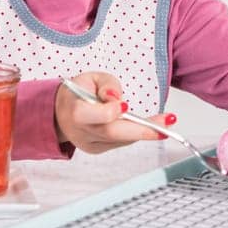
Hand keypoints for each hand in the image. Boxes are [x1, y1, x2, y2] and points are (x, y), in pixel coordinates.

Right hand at [54, 72, 175, 154]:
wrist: (59, 112)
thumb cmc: (77, 92)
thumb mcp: (91, 78)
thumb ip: (106, 85)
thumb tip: (116, 99)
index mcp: (75, 111)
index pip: (92, 116)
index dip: (108, 112)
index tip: (125, 106)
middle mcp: (81, 131)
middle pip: (113, 133)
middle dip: (142, 128)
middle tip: (167, 122)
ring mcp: (90, 143)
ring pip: (121, 139)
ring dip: (145, 130)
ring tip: (167, 121)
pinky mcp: (97, 150)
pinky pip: (120, 142)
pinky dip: (133, 132)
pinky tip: (145, 125)